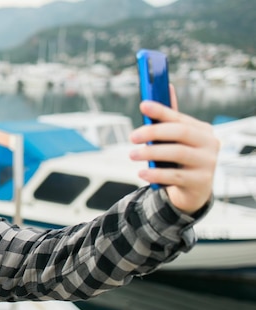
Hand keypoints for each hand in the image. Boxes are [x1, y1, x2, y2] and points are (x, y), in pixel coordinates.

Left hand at [129, 87, 219, 214]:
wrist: (194, 191)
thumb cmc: (182, 160)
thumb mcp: (176, 141)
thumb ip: (169, 119)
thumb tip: (166, 87)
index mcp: (202, 130)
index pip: (179, 117)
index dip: (161, 110)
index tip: (143, 105)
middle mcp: (209, 144)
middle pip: (180, 132)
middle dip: (153, 132)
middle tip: (132, 136)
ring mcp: (207, 163)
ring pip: (178, 153)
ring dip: (151, 152)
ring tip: (132, 154)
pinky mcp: (200, 182)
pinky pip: (175, 176)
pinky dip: (156, 174)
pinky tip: (142, 173)